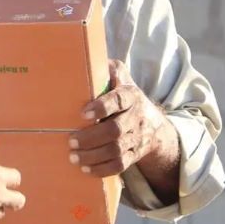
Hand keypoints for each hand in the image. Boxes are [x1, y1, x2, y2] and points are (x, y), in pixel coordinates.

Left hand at [69, 60, 169, 176]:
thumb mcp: (121, 77)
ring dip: (93, 155)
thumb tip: (86, 54)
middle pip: (116, 130)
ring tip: (73, 156)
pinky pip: (121, 165)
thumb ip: (107, 68)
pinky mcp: (134, 154)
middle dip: (91, 137)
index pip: (119, 100)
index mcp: (130, 95)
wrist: (154, 124)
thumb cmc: (125, 96)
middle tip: (70, 140)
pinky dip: (102, 169)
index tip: (83, 113)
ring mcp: (137, 137)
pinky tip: (86, 169)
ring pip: (117, 150)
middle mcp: (136, 117)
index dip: (102, 107)